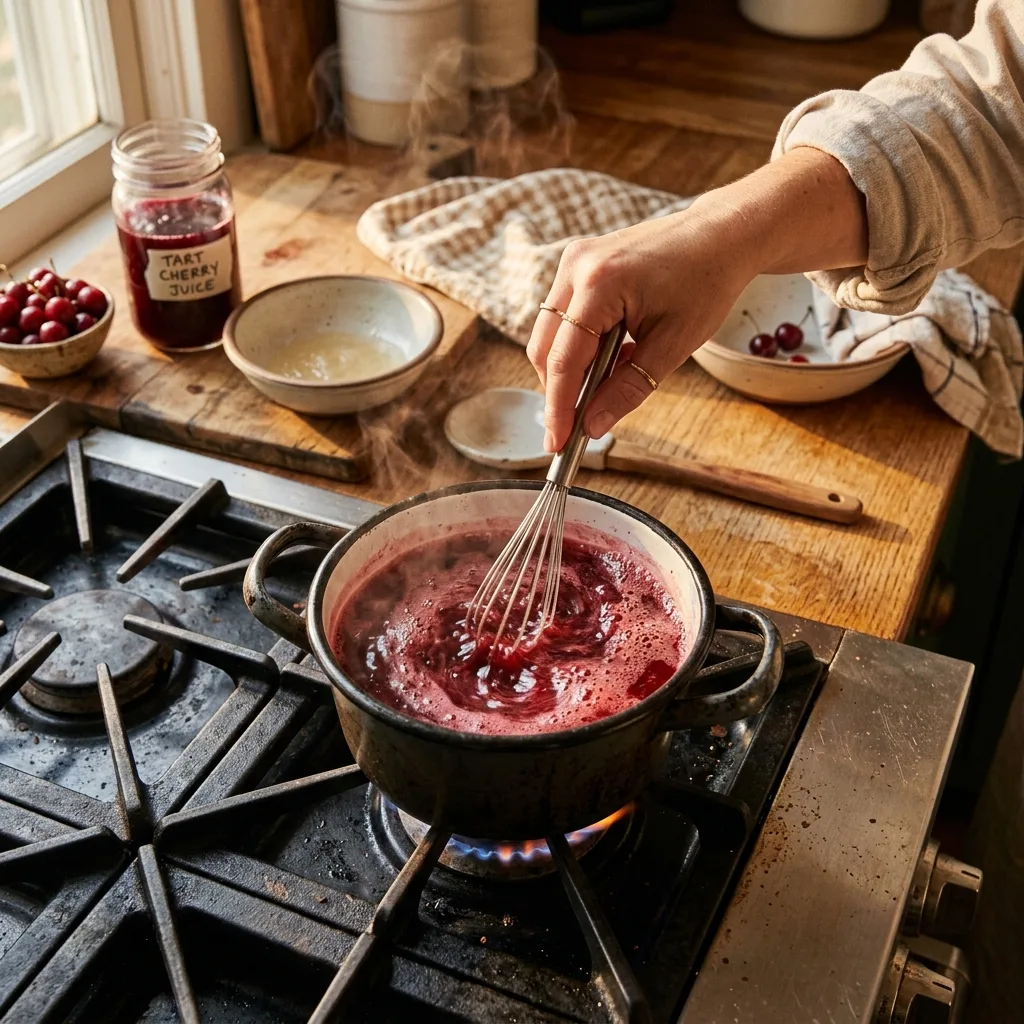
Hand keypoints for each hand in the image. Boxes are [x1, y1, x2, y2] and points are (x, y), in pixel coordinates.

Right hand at [527, 206, 757, 451]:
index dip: (558, 408)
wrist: (722, 235)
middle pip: (546, 348)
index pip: (564, 360)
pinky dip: (580, 345)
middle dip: (560, 390)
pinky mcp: (578, 263)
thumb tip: (592, 426)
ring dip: (572, 367)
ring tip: (610, 382)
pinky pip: (564, 317)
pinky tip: (613, 355)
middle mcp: (576, 267)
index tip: (557, 444)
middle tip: (580, 425)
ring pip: (551, 334)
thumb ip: (627, 389)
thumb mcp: (672, 346)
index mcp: (599, 284)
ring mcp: (574, 261)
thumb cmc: (706, 282)